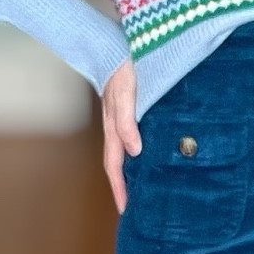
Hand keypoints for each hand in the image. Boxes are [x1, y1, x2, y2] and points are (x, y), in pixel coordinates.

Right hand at [101, 59, 140, 213]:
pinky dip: (132, 153)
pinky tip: (142, 155)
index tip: (125, 208)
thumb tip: (135, 151)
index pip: (115, 166)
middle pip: (115, 163)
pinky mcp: (123, 110)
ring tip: (137, 187)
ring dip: (126, 172)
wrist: (111, 45)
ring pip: (121, 152)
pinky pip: (127, 138)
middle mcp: (114, 126)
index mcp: (113, 127)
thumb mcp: (125, 94)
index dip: (119, 188)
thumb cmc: (120, 67)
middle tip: (130, 205)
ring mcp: (118, 119)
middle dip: (121, 186)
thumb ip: (128, 122)